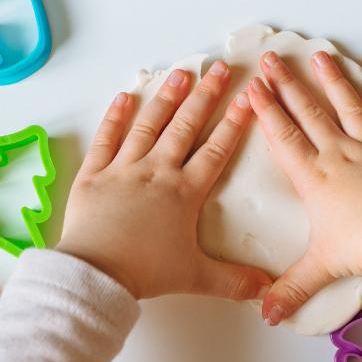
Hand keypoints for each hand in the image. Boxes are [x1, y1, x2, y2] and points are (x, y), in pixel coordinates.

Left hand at [57, 61, 271, 300]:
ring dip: (166, 98)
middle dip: (206, 96)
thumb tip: (266, 291)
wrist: (97, 273)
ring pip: (149, 125)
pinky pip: (106, 139)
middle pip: (186, 127)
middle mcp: (157, 171)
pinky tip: (125, 97)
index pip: (216, 150)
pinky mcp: (94, 174)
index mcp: (184, 192)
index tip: (247, 97)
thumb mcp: (195, 277)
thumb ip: (233, 281)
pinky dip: (115, 117)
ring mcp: (124, 168)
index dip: (234, 123)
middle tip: (220, 70)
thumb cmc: (145, 272)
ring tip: (180, 73)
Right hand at [247, 51, 361, 325]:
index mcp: (315, 178)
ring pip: (348, 106)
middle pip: (309, 113)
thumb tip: (266, 314)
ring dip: (332, 80)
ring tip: (319, 55)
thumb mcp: (320, 267)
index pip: (283, 137)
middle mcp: (339, 155)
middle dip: (288, 84)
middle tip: (274, 58)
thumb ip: (290, 287)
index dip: (267, 111)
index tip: (254, 87)